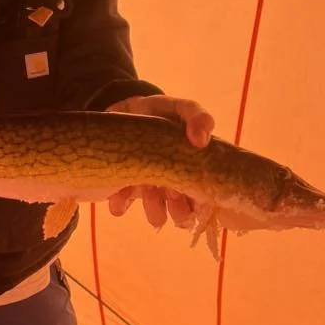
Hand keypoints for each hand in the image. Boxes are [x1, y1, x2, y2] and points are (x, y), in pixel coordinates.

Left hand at [105, 95, 213, 228]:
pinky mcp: (122, 191)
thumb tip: (202, 140)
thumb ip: (196, 116)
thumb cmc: (159, 113)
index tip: (192, 188)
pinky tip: (118, 190)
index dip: (201, 201)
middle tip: (169, 190)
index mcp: (191, 171)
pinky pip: (121, 208)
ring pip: (157, 216)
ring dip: (153, 207)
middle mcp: (173, 186)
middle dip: (179, 209)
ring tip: (145, 187)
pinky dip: (120, 202)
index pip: (206, 199)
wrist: (124, 110)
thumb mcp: (179, 108)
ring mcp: (148, 190)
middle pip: (184, 214)